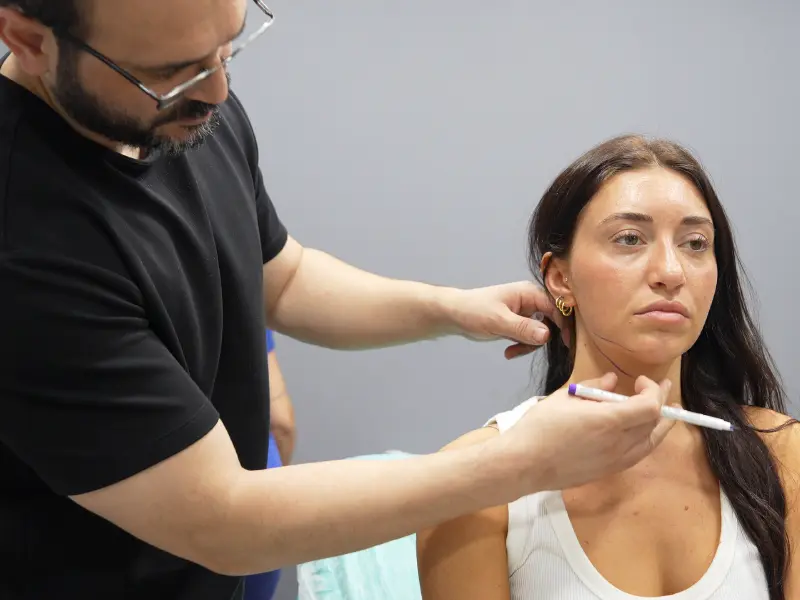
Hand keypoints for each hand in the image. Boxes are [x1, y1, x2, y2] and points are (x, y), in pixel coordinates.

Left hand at [440, 281, 568, 358]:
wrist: (455, 315)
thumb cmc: (474, 311)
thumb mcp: (498, 320)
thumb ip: (523, 328)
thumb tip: (547, 335)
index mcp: (529, 293)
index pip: (557, 306)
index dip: (565, 323)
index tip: (569, 343)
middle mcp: (530, 301)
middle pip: (552, 320)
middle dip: (544, 337)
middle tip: (538, 350)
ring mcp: (525, 313)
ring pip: (541, 332)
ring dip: (529, 345)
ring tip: (511, 352)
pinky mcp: (518, 324)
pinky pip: (529, 337)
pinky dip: (522, 346)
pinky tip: (508, 352)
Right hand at [497, 373, 674, 497]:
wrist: (524, 464)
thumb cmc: (540, 426)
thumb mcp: (563, 397)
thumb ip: (592, 387)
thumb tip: (611, 380)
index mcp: (609, 421)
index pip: (649, 406)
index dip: (652, 390)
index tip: (639, 380)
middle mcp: (619, 443)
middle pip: (654, 423)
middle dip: (661, 402)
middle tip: (661, 387)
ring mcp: (616, 461)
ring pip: (651, 441)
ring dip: (659, 424)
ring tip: (664, 411)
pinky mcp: (609, 471)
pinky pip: (638, 454)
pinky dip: (646, 439)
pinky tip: (641, 431)